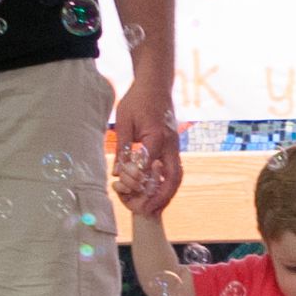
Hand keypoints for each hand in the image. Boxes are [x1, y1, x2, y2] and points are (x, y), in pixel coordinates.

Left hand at [110, 73, 181, 210]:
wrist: (155, 84)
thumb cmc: (138, 100)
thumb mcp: (124, 122)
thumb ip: (123, 148)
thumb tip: (118, 173)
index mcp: (156, 137)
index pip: (148, 168)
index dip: (136, 181)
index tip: (123, 189)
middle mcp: (170, 145)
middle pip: (173, 178)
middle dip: (162, 197)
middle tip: (148, 211)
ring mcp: (174, 146)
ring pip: (177, 176)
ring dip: (167, 194)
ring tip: (155, 207)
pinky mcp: (173, 146)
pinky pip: (174, 169)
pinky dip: (167, 184)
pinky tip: (157, 192)